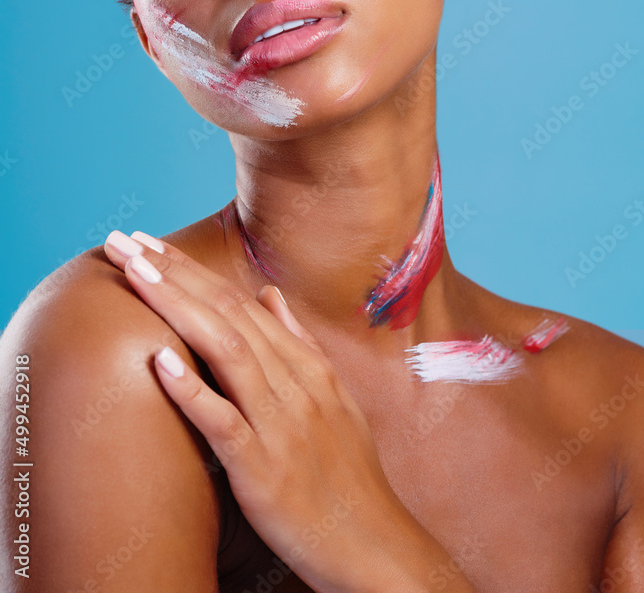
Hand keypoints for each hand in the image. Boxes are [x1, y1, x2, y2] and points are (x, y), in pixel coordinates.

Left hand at [103, 229, 413, 592]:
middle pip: (227, 314)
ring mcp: (280, 425)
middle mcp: (294, 384)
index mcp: (306, 366)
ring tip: (135, 275)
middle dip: (173, 274)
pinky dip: (193, 390)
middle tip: (126, 242)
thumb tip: (270, 295)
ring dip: (176, 308)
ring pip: (226, 352)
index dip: (191, 271)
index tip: (150, 243)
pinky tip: (160, 362)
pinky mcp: (264, 471)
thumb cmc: (348, 472)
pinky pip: (225, 424)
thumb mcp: (334, 397)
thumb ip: (299, 343)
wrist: (374, 544)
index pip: (239, 303)